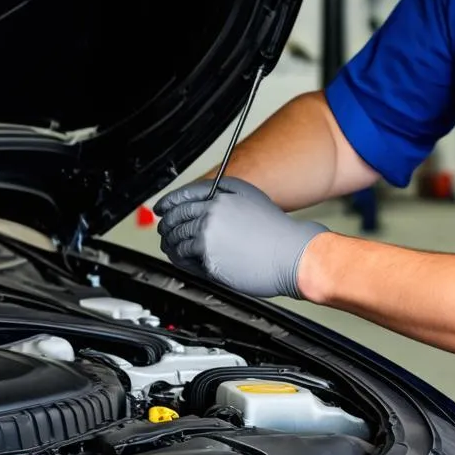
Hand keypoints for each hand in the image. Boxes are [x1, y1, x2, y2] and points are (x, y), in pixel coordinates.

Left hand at [153, 178, 326, 299]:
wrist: (292, 254)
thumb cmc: (277, 232)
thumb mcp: (252, 201)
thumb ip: (225, 199)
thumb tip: (201, 207)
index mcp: (223, 194)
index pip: (184, 194)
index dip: (168, 202)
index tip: (162, 208)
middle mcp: (213, 210)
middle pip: (175, 216)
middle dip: (166, 225)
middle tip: (165, 231)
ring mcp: (208, 233)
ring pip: (176, 238)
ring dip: (171, 244)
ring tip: (172, 247)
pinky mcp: (208, 256)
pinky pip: (184, 258)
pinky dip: (182, 259)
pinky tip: (186, 260)